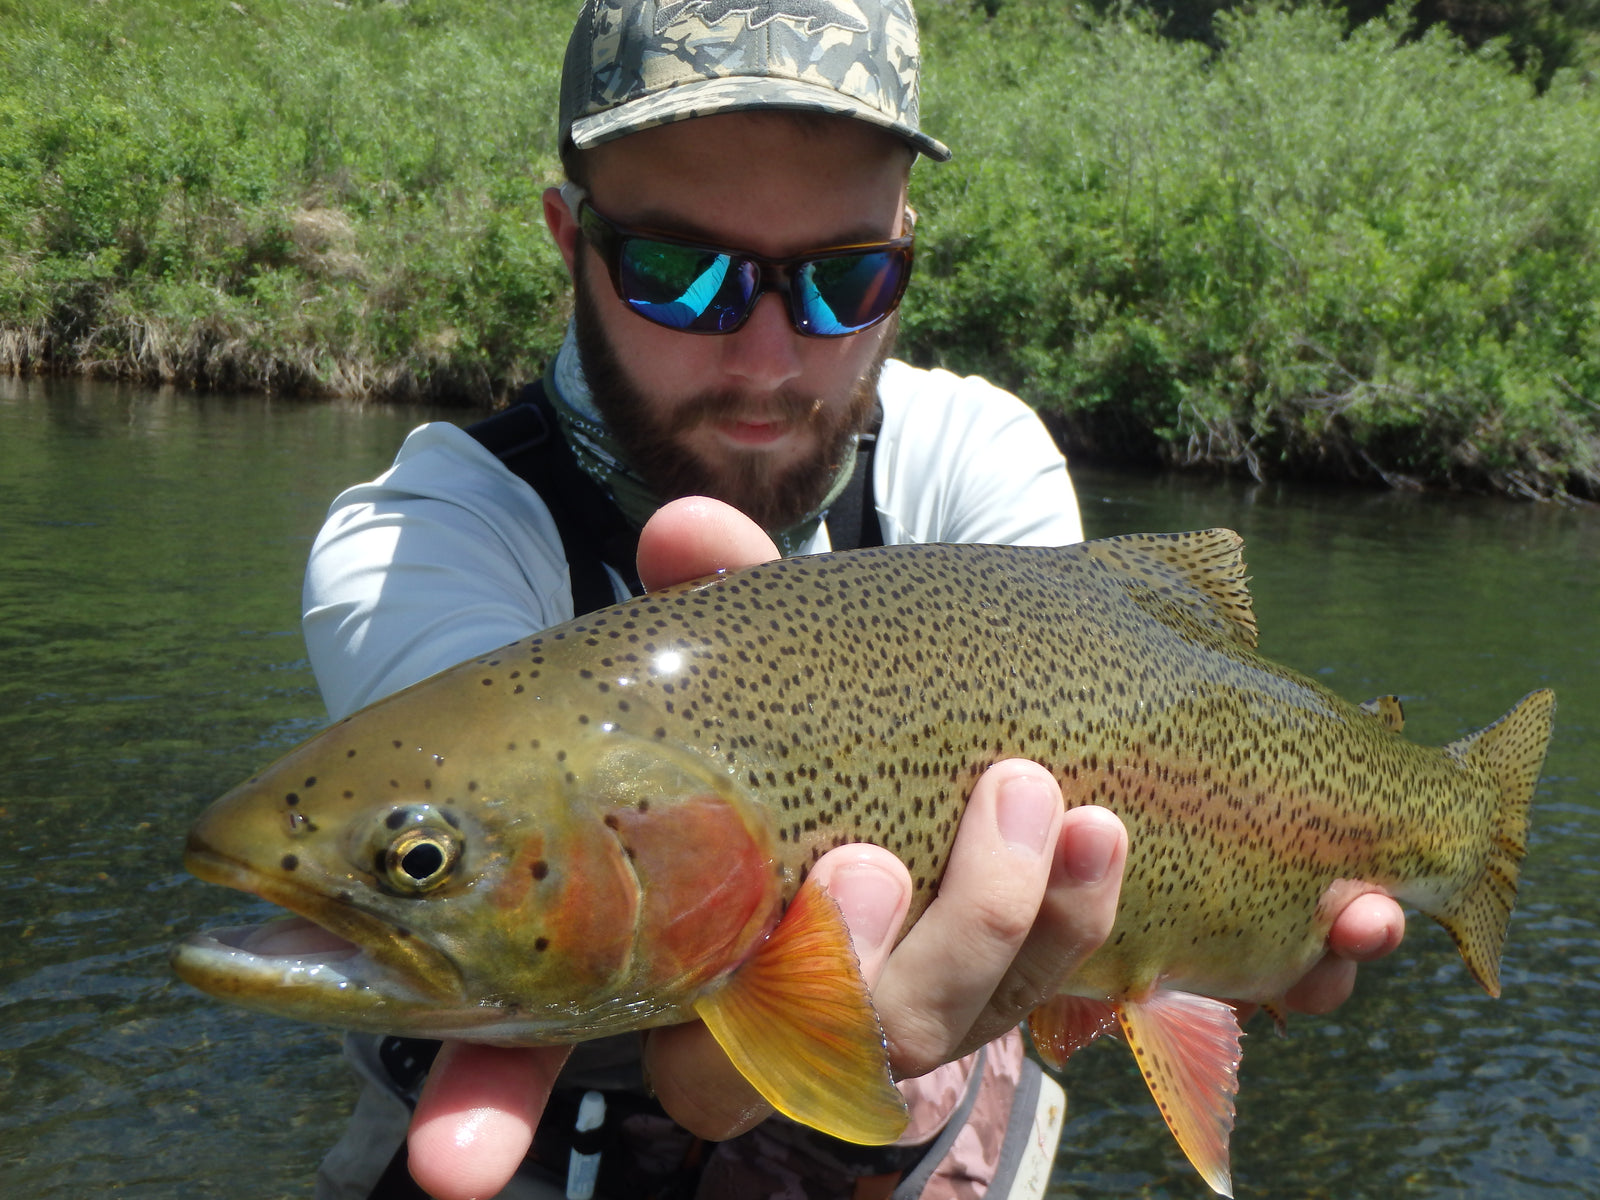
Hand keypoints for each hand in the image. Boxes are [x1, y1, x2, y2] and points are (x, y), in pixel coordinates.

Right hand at [403, 499, 1404, 1196]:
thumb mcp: (767, 647)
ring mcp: (974, 986)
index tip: (487, 1126)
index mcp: (716, 936)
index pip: (578, 1037)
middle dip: (914, 954)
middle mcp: (834, 993)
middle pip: (856, 1035)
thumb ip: (724, 601)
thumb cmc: (826, 694)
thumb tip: (688, 523)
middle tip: (941, 839)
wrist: (955, 708)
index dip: (491, 1099)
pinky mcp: (1100, 963)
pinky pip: (1177, 1006)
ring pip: (996, 1019)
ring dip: (1056, 938)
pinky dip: (1271, 978)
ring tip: (1094, 827)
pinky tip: (1348, 927)